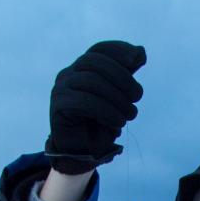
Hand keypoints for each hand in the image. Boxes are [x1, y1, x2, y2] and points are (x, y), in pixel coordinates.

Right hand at [45, 41, 146, 172]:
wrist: (84, 151)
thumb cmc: (101, 123)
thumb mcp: (118, 96)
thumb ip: (126, 74)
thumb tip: (140, 51)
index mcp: (82, 68)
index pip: (99, 49)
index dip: (118, 50)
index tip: (138, 60)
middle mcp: (68, 74)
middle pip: (95, 62)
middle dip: (122, 77)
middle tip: (137, 97)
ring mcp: (61, 89)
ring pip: (91, 81)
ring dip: (117, 98)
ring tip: (130, 115)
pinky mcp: (58, 106)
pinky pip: (83, 102)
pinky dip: (105, 111)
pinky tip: (117, 122)